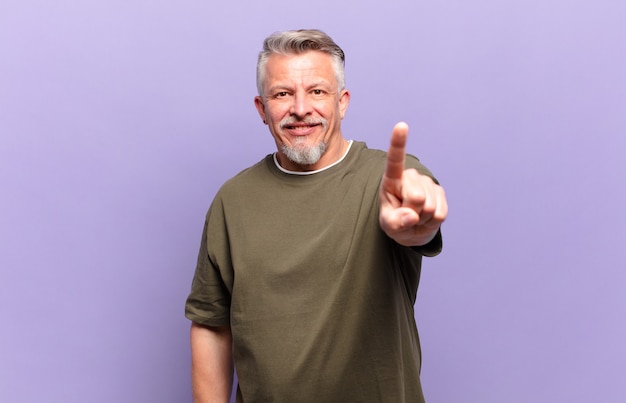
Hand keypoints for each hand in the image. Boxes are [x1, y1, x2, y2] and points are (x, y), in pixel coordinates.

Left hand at [379, 122, 447, 246]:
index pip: (394, 160)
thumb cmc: (395, 222)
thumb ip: (395, 222)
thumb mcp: (389, 225)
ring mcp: (427, 183)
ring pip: (429, 208)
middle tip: (407, 215)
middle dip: (413, 213)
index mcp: (392, 179)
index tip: (402, 125)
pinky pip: (440, 214)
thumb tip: (412, 216)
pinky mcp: (440, 192)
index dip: (398, 143)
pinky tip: (426, 218)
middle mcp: (411, 177)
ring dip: (422, 219)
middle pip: (416, 198)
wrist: (412, 228)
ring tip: (415, 217)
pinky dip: (432, 222)